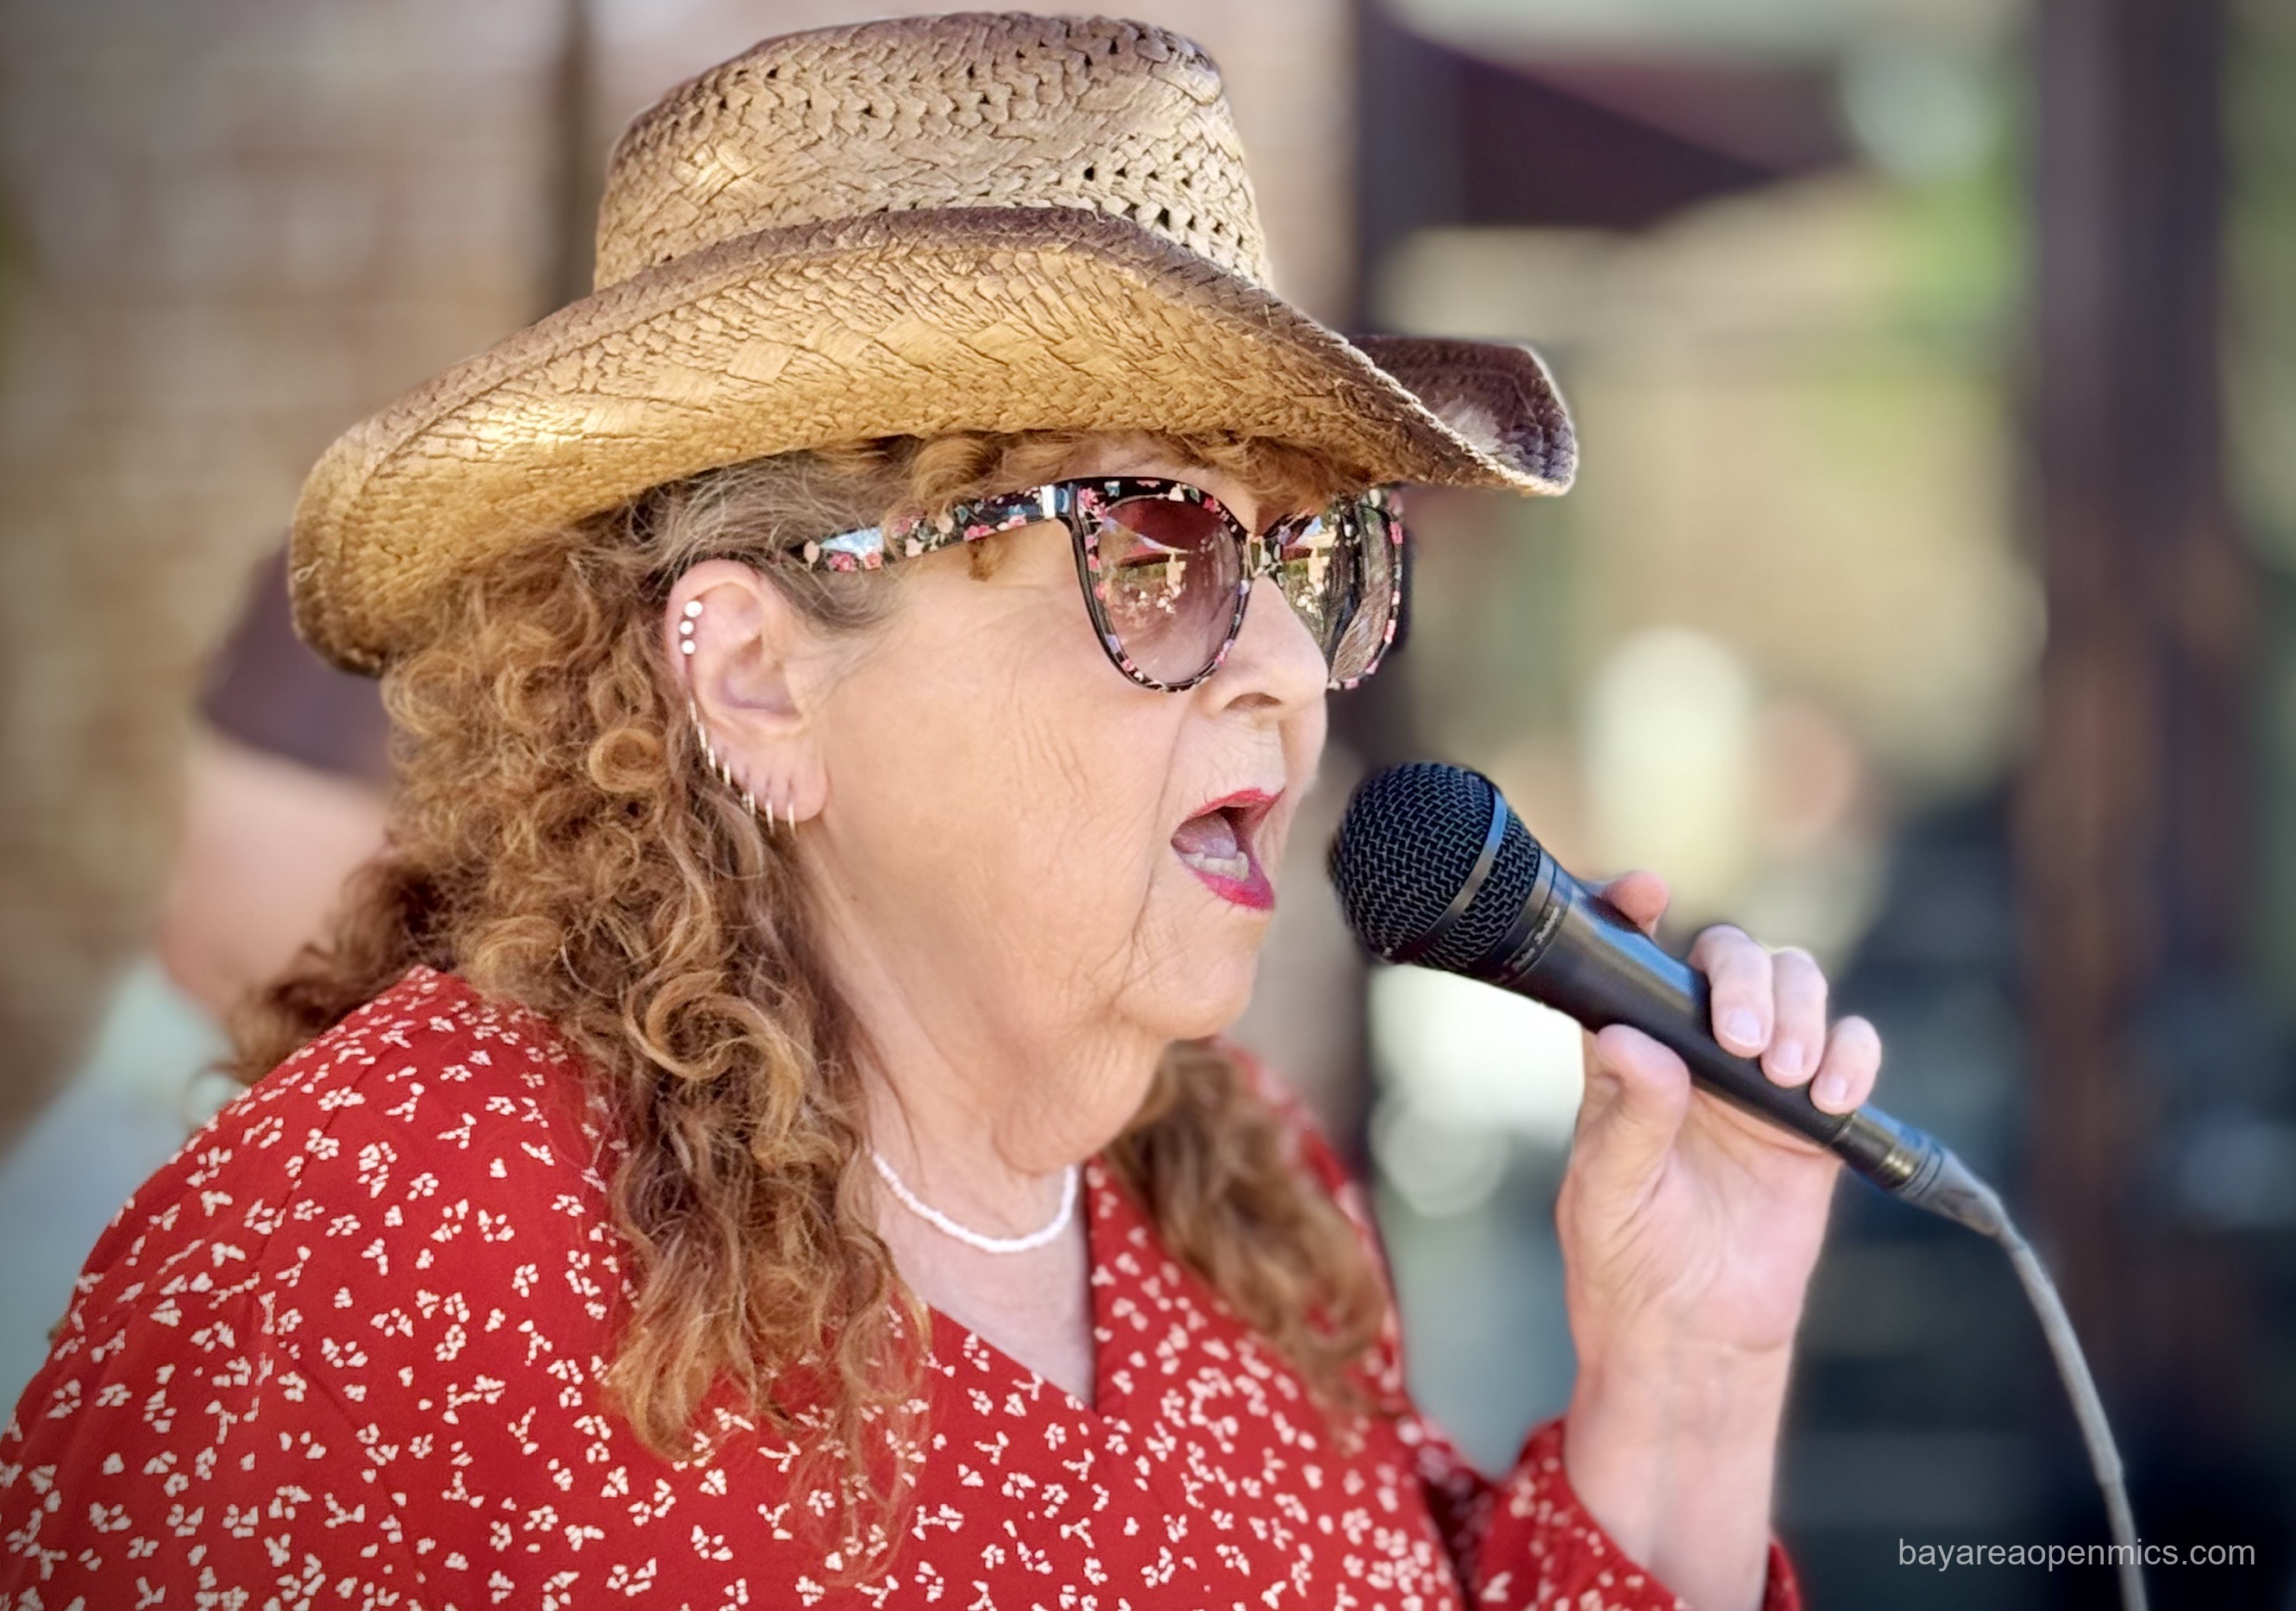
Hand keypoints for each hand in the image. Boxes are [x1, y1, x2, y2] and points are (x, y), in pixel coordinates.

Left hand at [1554, 871, 1880, 1610]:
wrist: (1693, 1333)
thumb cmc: (1626, 1260)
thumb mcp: (1606, 1195)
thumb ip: (1623, 1121)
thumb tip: (1631, 1044)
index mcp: (1627, 1049)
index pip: (1628, 958)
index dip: (1631, 909)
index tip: (1644, 889)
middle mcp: (1694, 1045)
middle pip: (1730, 958)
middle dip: (1745, 978)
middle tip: (1747, 1040)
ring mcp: (1760, 1075)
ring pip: (1797, 986)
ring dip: (1802, 1010)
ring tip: (1786, 1072)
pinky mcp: (1815, 1114)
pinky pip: (1851, 1051)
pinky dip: (1852, 1057)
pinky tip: (1829, 1098)